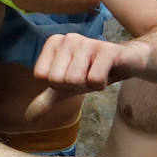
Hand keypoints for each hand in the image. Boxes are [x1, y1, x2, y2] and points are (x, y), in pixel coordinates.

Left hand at [24, 34, 148, 119]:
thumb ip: (46, 100)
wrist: (128, 62)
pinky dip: (100, 85)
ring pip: (74, 80)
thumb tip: (28, 118)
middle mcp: (68, 38)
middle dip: (74, 86)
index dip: (59, 84)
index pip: (42, 76)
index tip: (74, 75)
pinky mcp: (108, 50)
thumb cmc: (94, 71)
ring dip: (88, 85)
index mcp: (54, 43)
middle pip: (57, 79)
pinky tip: (107, 74)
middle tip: (87, 76)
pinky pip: (94, 79)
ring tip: (96, 74)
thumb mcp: (67, 88)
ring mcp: (88, 42)